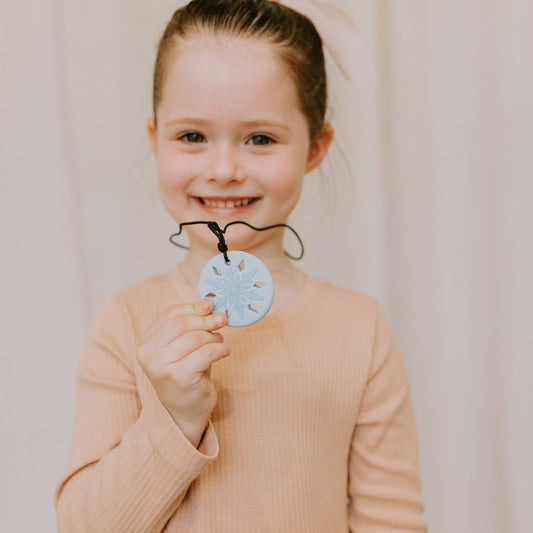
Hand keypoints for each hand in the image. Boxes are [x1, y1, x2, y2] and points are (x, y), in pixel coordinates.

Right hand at [137, 299, 229, 446]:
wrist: (184, 410)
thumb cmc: (186, 372)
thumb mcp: (184, 345)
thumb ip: (192, 324)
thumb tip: (208, 302)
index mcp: (146, 341)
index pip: (170, 314)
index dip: (193, 307)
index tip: (210, 306)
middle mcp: (148, 353)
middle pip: (182, 324)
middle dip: (206, 320)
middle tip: (222, 320)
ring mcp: (161, 367)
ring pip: (195, 338)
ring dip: (214, 337)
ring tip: (220, 342)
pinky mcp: (179, 378)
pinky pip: (206, 353)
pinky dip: (220, 349)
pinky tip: (225, 352)